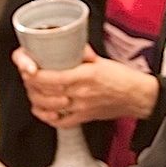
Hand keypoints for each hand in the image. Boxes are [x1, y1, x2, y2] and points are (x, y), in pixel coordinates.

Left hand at [13, 45, 158, 127]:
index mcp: (85, 76)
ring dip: (35, 99)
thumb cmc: (123, 78)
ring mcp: (81, 108)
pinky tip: (41, 109)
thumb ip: (82, 54)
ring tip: (32, 89)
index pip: (52, 77)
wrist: (137, 97)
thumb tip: (67, 44)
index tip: (27, 67)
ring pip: (49, 107)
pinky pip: (60, 122)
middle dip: (31, 83)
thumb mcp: (101, 60)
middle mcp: (81, 94)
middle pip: (46, 92)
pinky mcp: (83, 118)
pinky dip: (46, 117)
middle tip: (27, 75)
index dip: (34, 74)